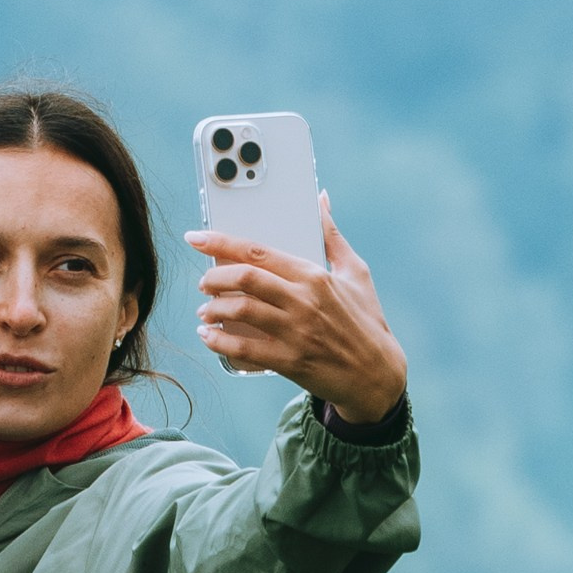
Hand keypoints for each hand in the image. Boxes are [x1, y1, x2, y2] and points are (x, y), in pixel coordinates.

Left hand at [185, 197, 406, 423]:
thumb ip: (331, 234)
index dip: (220, 241)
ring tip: (205, 311)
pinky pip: (244, 348)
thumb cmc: (365, 319)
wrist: (378, 374)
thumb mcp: (356, 272)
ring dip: (213, 309)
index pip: (258, 251)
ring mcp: (296, 332)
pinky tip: (208, 337)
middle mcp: (304, 300)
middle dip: (213, 278)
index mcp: (315, 275)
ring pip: (240, 311)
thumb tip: (321, 197)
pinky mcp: (290, 361)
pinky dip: (218, 342)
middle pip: (244, 279)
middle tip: (203, 283)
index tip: (195, 237)